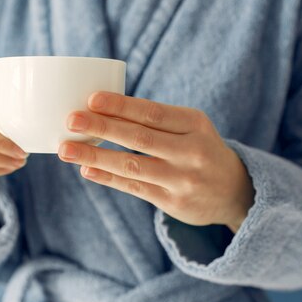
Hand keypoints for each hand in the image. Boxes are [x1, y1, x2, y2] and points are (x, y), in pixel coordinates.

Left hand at [57, 92, 254, 231]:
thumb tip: (101, 110)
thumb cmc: (200, 148)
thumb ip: (157, 121)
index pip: (153, 112)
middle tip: (71, 120)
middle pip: (139, 137)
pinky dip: (108, 178)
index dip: (121, 106)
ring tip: (67, 149)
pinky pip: (134, 188)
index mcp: (195, 124)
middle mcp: (192, 151)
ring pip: (132, 166)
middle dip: (102, 127)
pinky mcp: (173, 202)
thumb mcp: (191, 127)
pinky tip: (86, 170)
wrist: (235, 190)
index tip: (91, 99)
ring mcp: (183, 179)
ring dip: (96, 156)